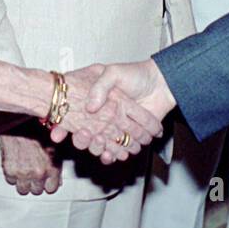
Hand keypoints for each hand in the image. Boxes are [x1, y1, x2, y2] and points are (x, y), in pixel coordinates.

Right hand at [0, 134, 60, 194]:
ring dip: (23, 182)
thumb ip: (56, 164)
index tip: (45, 179)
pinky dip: (12, 175)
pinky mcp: (9, 170)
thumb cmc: (36, 128)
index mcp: (52, 167)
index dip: (48, 183)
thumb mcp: (54, 144)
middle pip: (37, 190)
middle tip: (33, 171)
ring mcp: (23, 173)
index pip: (51, 189)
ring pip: (23, 189)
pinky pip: (10, 181)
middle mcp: (39, 173)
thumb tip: (57, 179)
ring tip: (24, 169)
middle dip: (35, 182)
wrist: (18, 119)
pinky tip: (16, 163)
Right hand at [49, 62, 171, 163]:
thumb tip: (90, 107)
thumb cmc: (135, 74)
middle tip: (85, 136)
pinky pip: (117, 151)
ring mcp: (116, 128)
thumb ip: (101, 87)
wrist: (161, 83)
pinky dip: (113, 155)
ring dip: (98, 149)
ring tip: (100, 147)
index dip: (68, 126)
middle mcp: (103, 117)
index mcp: (96, 102)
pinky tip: (111, 155)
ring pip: (101, 145)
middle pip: (86, 135)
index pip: (75, 117)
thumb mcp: (113, 73)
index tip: (69, 129)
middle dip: (84, 140)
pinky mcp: (129, 137)